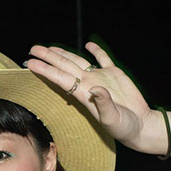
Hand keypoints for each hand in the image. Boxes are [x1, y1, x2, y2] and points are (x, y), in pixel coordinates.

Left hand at [27, 42, 162, 152]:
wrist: (140, 126)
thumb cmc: (123, 127)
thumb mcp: (112, 118)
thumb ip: (103, 103)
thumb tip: (95, 89)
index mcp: (84, 94)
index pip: (60, 78)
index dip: (45, 70)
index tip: (30, 63)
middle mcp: (88, 83)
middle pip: (64, 66)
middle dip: (48, 57)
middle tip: (33, 48)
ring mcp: (100, 77)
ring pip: (78, 61)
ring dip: (64, 53)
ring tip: (50, 48)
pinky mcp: (114, 74)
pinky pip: (104, 59)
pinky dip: (97, 51)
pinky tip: (88, 44)